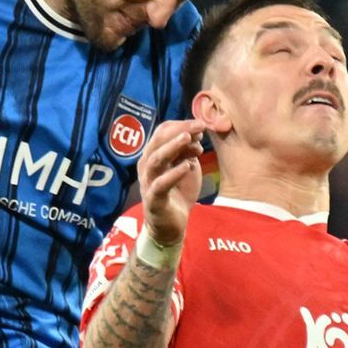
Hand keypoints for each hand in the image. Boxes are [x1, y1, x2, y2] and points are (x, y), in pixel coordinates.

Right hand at [137, 120, 205, 246]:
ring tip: (188, 139)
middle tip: (199, 125)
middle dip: (179, 131)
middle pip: (158, 141)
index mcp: (154, 154)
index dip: (181, 124)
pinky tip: (187, 166)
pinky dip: (174, 173)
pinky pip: (161, 184)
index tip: (201, 123)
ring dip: (172, 147)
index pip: (163, 131)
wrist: (171, 225)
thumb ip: (188, 150)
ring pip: (156, 159)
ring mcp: (148, 182)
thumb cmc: (177, 192)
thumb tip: (197, 132)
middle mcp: (147, 165)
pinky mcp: (153, 199)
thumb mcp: (186, 166)